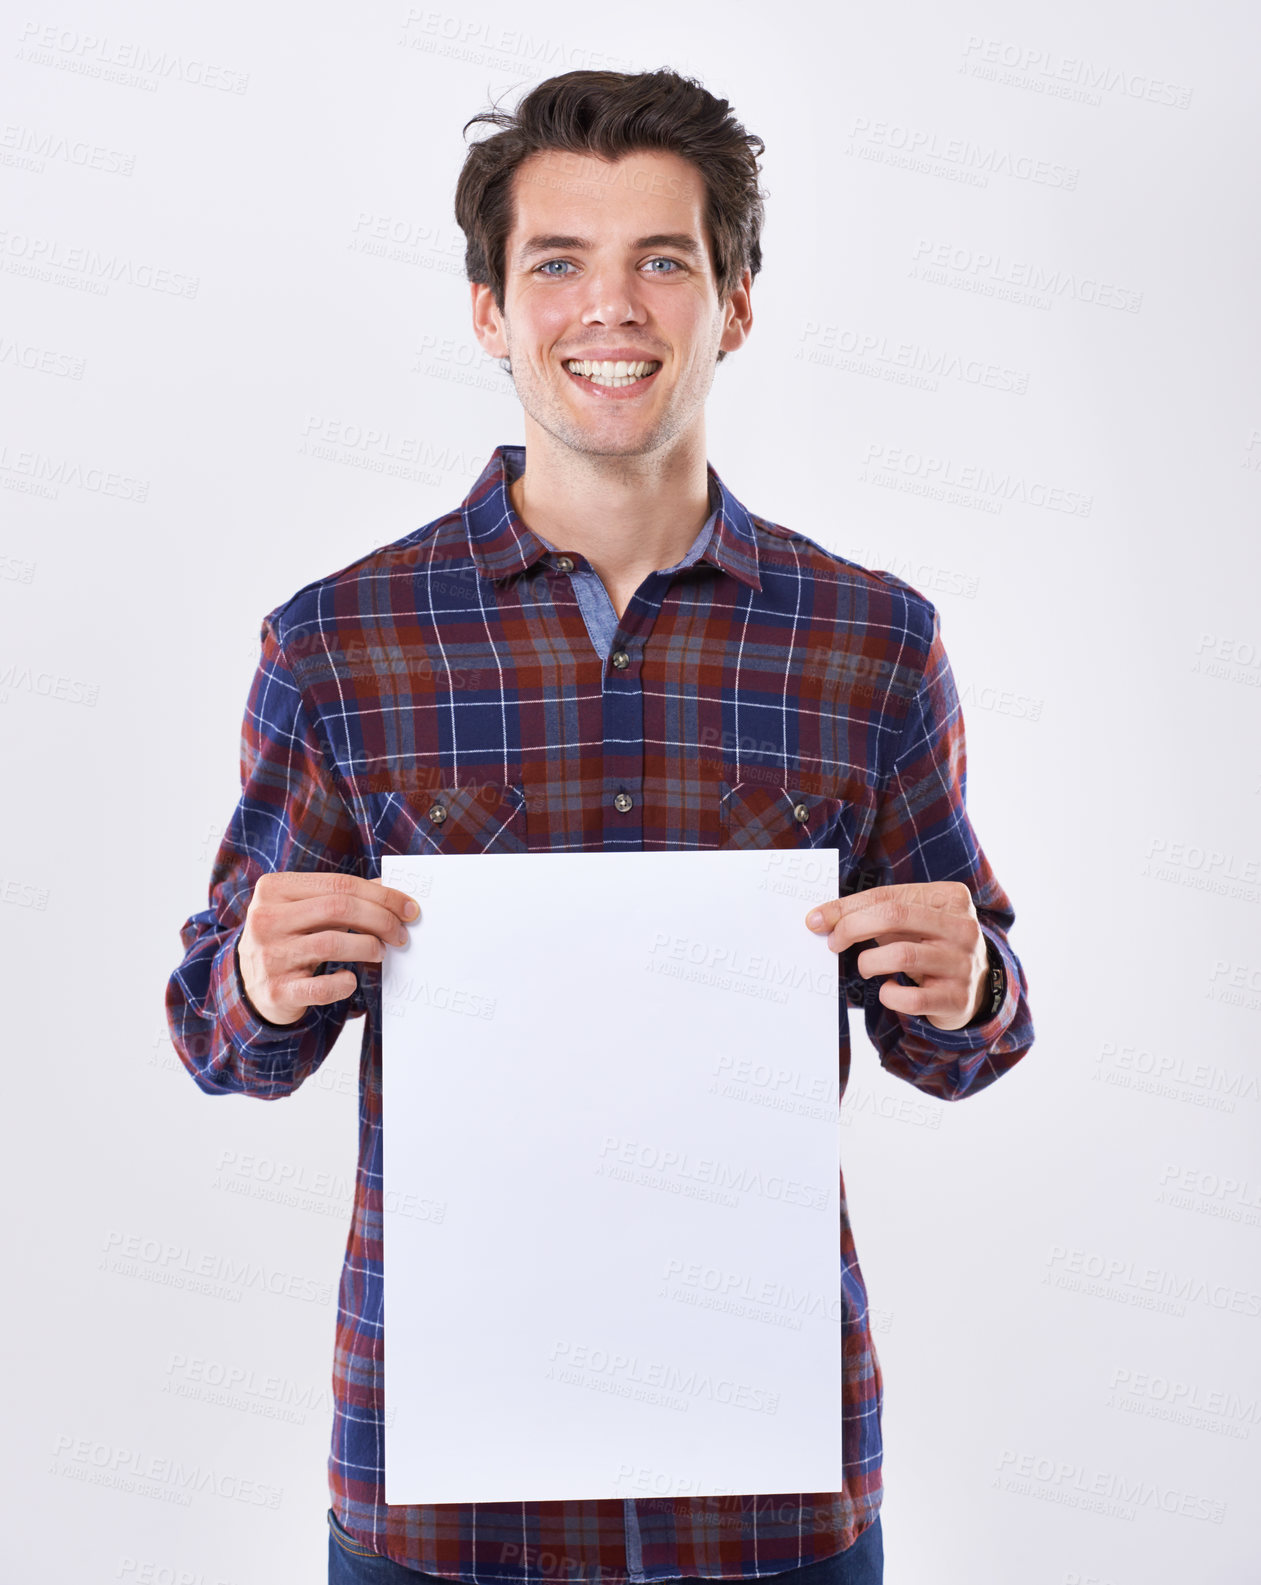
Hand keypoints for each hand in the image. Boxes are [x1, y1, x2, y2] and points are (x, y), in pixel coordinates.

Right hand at [237, 872, 418, 1026]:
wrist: (252, 986)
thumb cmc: (290, 939)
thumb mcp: (307, 910)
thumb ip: (342, 896)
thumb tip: (391, 890)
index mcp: (274, 889)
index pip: (340, 884)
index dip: (382, 895)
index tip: (409, 907)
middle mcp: (265, 919)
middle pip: (339, 908)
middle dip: (381, 919)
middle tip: (400, 933)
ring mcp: (268, 956)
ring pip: (332, 943)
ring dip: (368, 947)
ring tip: (379, 951)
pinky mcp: (276, 991)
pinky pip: (322, 987)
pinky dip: (345, 983)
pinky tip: (349, 979)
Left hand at [805, 881, 988, 1030]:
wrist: (976, 988)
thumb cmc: (930, 946)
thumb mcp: (910, 923)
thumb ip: (874, 913)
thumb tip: (821, 918)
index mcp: (950, 898)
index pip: (888, 896)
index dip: (847, 907)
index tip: (817, 919)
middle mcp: (962, 927)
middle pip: (894, 917)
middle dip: (852, 927)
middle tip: (833, 942)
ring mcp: (963, 963)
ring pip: (902, 955)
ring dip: (869, 962)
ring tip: (865, 966)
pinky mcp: (958, 998)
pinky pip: (912, 998)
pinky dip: (889, 995)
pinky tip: (888, 989)